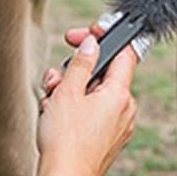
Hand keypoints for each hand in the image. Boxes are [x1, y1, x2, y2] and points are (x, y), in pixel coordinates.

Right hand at [36, 35, 137, 175]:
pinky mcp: (107, 139)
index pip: (124, 52)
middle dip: (78, 70)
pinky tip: (54, 113)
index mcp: (120, 94)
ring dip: (71, 90)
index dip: (106, 37)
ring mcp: (117, 126)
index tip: (89, 32)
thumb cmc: (65, 143)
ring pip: (95, 94)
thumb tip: (92, 43)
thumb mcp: (68, 93)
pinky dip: (75, 108)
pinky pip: (94, 113)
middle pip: (104, 74)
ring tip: (51, 97)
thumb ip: (82, 63)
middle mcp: (125, 109)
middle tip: (58, 73)